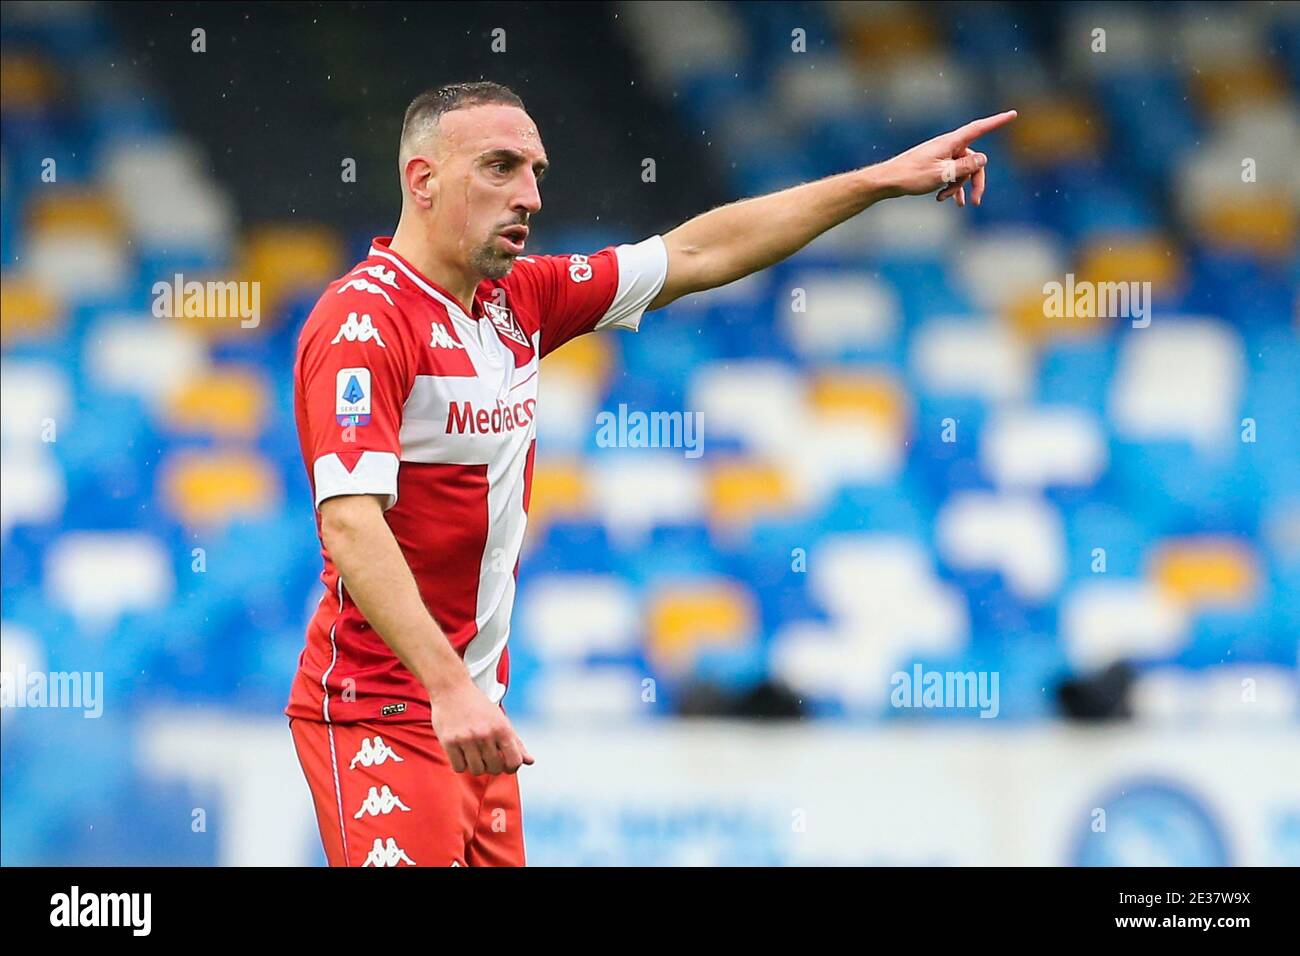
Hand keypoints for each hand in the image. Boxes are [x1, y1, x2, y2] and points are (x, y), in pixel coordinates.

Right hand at [427, 677, 534, 774]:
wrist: (452, 690)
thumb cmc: (478, 706)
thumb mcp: (501, 720)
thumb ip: (516, 742)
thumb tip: (530, 761)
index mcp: (502, 728)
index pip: (514, 762)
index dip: (511, 767)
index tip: (505, 763)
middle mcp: (485, 734)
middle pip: (494, 768)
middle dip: (492, 766)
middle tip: (487, 757)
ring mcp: (467, 739)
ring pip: (477, 770)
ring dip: (476, 766)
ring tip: (474, 755)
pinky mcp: (449, 742)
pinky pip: (459, 767)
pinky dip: (461, 764)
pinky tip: (462, 754)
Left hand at [880, 110, 1017, 206]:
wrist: (887, 181)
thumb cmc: (911, 176)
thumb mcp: (942, 174)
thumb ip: (965, 167)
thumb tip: (983, 159)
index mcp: (950, 143)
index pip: (979, 129)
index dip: (997, 122)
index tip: (1013, 114)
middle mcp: (948, 146)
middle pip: (973, 160)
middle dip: (975, 181)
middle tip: (976, 202)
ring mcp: (941, 156)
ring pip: (961, 170)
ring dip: (958, 186)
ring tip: (945, 200)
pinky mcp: (935, 165)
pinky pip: (951, 174)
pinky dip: (951, 187)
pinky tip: (947, 200)